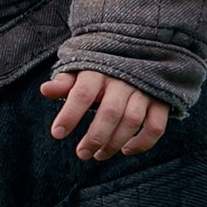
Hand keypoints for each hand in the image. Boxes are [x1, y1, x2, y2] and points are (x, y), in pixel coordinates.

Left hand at [41, 68, 167, 161]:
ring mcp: (144, 90)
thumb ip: (65, 83)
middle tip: (82, 154)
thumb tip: (45, 89)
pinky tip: (127, 150)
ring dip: (115, 143)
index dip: (70, 115)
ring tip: (98, 155)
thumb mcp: (81, 71)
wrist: (140, 52)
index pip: (82, 94)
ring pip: (132, 121)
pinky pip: (156, 126)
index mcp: (98, 72)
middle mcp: (123, 80)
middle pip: (110, 112)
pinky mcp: (161, 101)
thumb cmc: (102, 68)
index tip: (57, 134)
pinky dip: (143, 143)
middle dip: (95, 137)